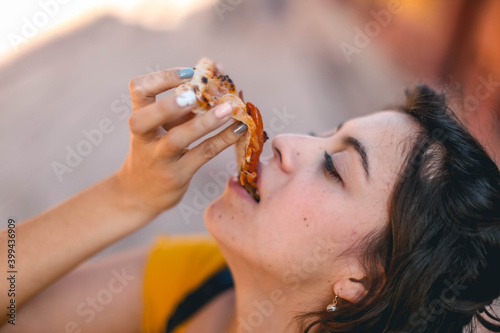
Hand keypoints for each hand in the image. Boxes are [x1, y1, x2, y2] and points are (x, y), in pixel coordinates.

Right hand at [114, 67, 246, 215]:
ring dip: (204, 123)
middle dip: (169, 105)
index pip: (138, 90)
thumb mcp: (161, 126)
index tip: (188, 73)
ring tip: (228, 109)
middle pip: (145, 118)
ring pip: (178, 138)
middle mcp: (144, 137)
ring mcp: (159, 158)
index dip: (160, 78)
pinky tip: (240, 129)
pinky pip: (203, 154)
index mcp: (139, 118)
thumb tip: (216, 73)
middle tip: (193, 95)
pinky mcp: (178, 175)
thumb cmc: (155, 149)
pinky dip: (223, 139)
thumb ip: (182, 104)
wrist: (139, 193)